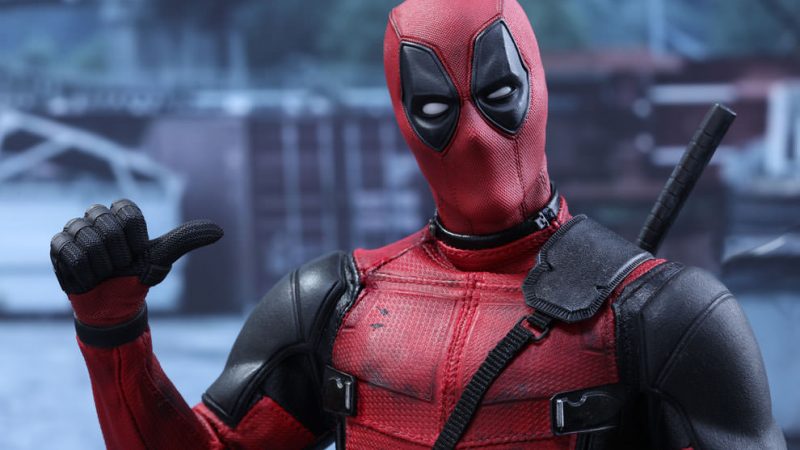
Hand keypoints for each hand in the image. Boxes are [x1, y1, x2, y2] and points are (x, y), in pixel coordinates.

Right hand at [50, 199, 222, 295]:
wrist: (113, 307)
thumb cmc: (137, 278)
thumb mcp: (161, 258)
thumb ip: (185, 240)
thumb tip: (220, 230)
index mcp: (121, 214)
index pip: (128, 211)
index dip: (134, 237)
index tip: (135, 253)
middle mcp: (96, 216)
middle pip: (106, 224)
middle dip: (117, 253)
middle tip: (118, 266)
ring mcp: (75, 229)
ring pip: (87, 238)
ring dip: (100, 265)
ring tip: (102, 273)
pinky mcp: (58, 245)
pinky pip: (69, 250)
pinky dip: (83, 270)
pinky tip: (87, 278)